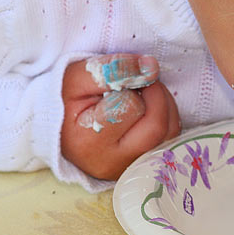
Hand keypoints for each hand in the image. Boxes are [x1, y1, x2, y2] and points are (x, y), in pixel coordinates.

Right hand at [61, 54, 180, 179]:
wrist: (61, 128)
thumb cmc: (65, 102)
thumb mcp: (76, 78)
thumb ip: (111, 69)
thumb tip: (150, 67)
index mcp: (89, 141)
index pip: (128, 107)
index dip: (131, 83)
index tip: (121, 76)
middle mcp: (113, 162)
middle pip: (156, 125)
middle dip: (156, 93)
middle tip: (140, 80)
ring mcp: (132, 167)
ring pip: (170, 132)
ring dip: (165, 103)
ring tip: (143, 92)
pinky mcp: (146, 165)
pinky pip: (172, 138)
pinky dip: (168, 115)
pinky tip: (149, 106)